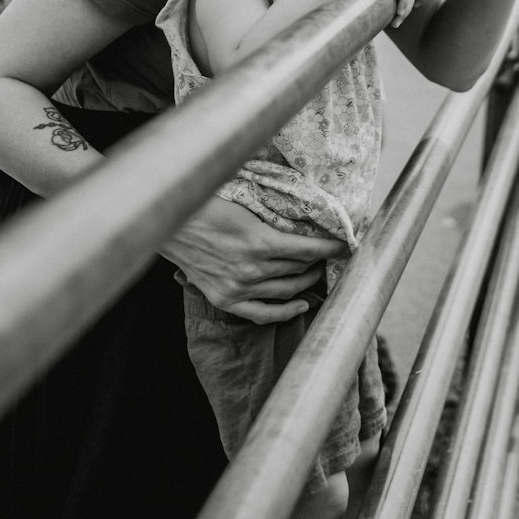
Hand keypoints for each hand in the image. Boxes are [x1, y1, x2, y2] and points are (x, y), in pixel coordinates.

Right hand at [161, 198, 345, 323]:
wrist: (173, 224)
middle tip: (328, 255)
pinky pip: (264, 313)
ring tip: (316, 272)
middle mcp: (252, 269)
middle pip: (300, 269)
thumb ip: (274, 216)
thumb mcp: (246, 204)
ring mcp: (239, 287)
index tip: (345, 245)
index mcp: (260, 241)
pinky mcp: (226, 299)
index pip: (308, 249)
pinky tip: (301, 304)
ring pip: (287, 289)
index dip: (330, 248)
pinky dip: (286, 312)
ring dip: (307, 281)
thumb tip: (307, 217)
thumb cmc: (209, 205)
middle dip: (319, 262)